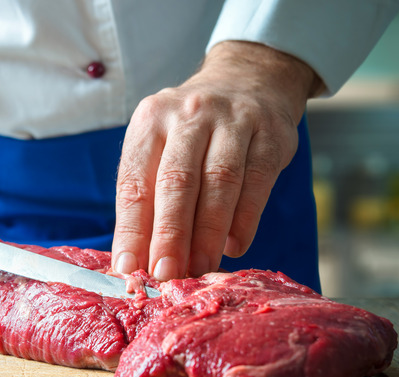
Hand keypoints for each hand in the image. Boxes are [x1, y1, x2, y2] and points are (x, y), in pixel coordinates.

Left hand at [112, 41, 322, 280]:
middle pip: (177, 182)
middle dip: (170, 234)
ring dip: (208, 233)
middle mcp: (189, 116)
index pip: (135, 181)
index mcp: (151, 120)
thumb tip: (136, 259)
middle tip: (165, 273)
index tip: (128, 268)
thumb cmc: (192, 130)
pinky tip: (234, 246)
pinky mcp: (270, 133)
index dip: (131, 229)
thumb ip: (149, 195)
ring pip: (219, 182)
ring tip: (199, 268)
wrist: (248, 80)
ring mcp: (233, 120)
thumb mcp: (160, 146)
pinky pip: (257, 182)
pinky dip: (244, 219)